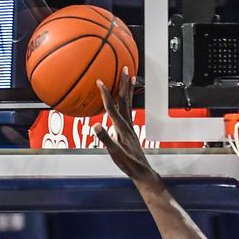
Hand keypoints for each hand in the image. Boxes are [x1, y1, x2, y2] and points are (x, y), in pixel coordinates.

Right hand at [94, 68, 161, 188]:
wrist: (141, 171)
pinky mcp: (130, 130)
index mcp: (122, 128)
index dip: (105, 94)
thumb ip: (106, 139)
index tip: (100, 81)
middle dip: (123, 83)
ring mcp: (130, 126)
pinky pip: (127, 110)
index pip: (112, 108)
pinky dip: (126, 101)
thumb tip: (96, 125)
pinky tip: (123, 99)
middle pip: (124, 100)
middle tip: (125, 67)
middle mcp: (127, 124)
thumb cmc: (128, 164)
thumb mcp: (115, 153)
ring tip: (129, 76)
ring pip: (128, 103)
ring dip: (128, 89)